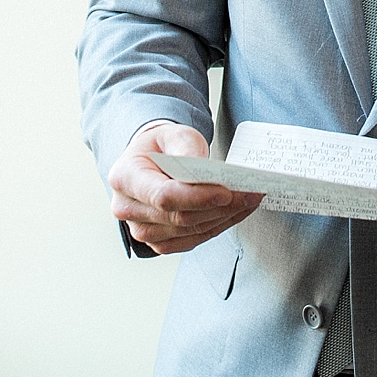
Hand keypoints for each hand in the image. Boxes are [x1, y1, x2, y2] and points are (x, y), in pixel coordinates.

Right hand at [107, 121, 261, 253]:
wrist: (151, 161)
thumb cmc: (161, 146)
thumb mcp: (174, 134)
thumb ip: (186, 148)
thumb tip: (205, 173)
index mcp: (124, 177)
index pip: (163, 196)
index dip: (197, 198)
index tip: (226, 192)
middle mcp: (127, 208)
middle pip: (180, 217)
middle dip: (220, 207)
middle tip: (251, 193)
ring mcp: (141, 230)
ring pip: (190, 231)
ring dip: (224, 217)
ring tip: (250, 199)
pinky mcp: (159, 242)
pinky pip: (193, 240)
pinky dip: (218, 226)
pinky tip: (236, 211)